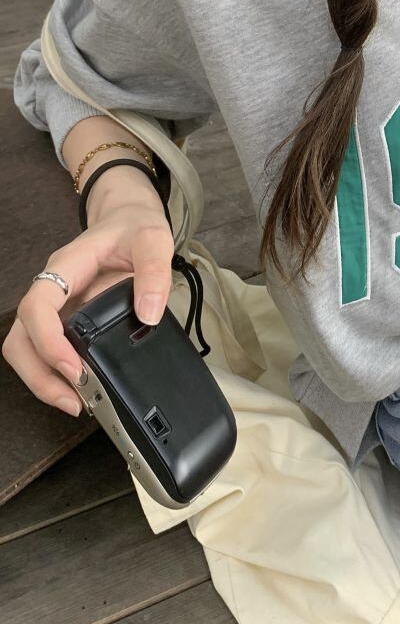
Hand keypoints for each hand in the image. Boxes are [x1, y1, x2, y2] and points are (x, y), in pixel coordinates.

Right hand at [2, 171, 173, 416]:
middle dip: (40, 374)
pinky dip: (57, 375)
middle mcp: (54, 290)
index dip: (47, 339)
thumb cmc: (134, 227)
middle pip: (21, 337)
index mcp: (67, 267)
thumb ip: (154, 272)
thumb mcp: (153, 239)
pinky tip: (81, 390)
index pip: (37, 304)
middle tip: (76, 399)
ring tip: (77, 403)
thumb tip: (148, 314)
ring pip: (27, 349)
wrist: (129, 220)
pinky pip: (48, 351)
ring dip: (44, 381)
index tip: (73, 365)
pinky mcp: (68, 320)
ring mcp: (58, 307)